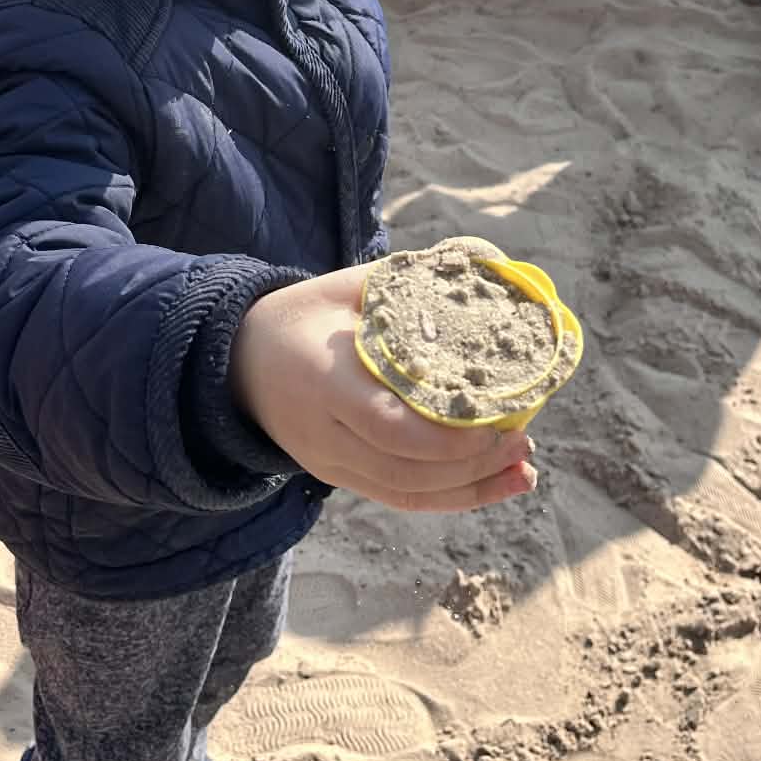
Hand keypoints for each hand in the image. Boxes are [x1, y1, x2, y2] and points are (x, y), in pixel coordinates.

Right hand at [229, 263, 538, 512]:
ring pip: (405, 493)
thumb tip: (488, 261)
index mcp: (324, 382)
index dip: (448, 437)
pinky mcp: (338, 477)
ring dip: (470, 489)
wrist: (237, 363)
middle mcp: (323, 434)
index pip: (390, 427)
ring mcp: (328, 463)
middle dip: (471, 465)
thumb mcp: (346, 287)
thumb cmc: (303, 316)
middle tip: (524, 441)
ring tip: (522, 470)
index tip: (500, 421)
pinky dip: (448, 498)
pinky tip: (492, 485)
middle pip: (405, 471)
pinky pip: (397, 497)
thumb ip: (410, 279)